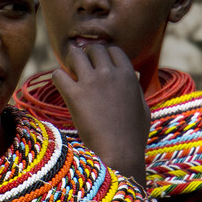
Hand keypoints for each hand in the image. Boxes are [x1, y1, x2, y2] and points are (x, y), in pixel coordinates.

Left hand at [51, 44, 148, 188]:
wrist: (120, 153)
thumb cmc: (133, 135)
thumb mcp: (143, 108)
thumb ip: (136, 90)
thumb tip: (134, 82)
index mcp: (128, 75)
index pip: (112, 49)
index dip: (103, 55)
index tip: (98, 65)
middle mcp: (110, 73)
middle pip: (93, 48)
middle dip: (86, 55)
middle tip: (81, 69)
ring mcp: (92, 82)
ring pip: (75, 54)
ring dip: (70, 62)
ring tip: (70, 74)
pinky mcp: (75, 94)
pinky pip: (58, 74)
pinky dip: (58, 78)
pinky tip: (62, 88)